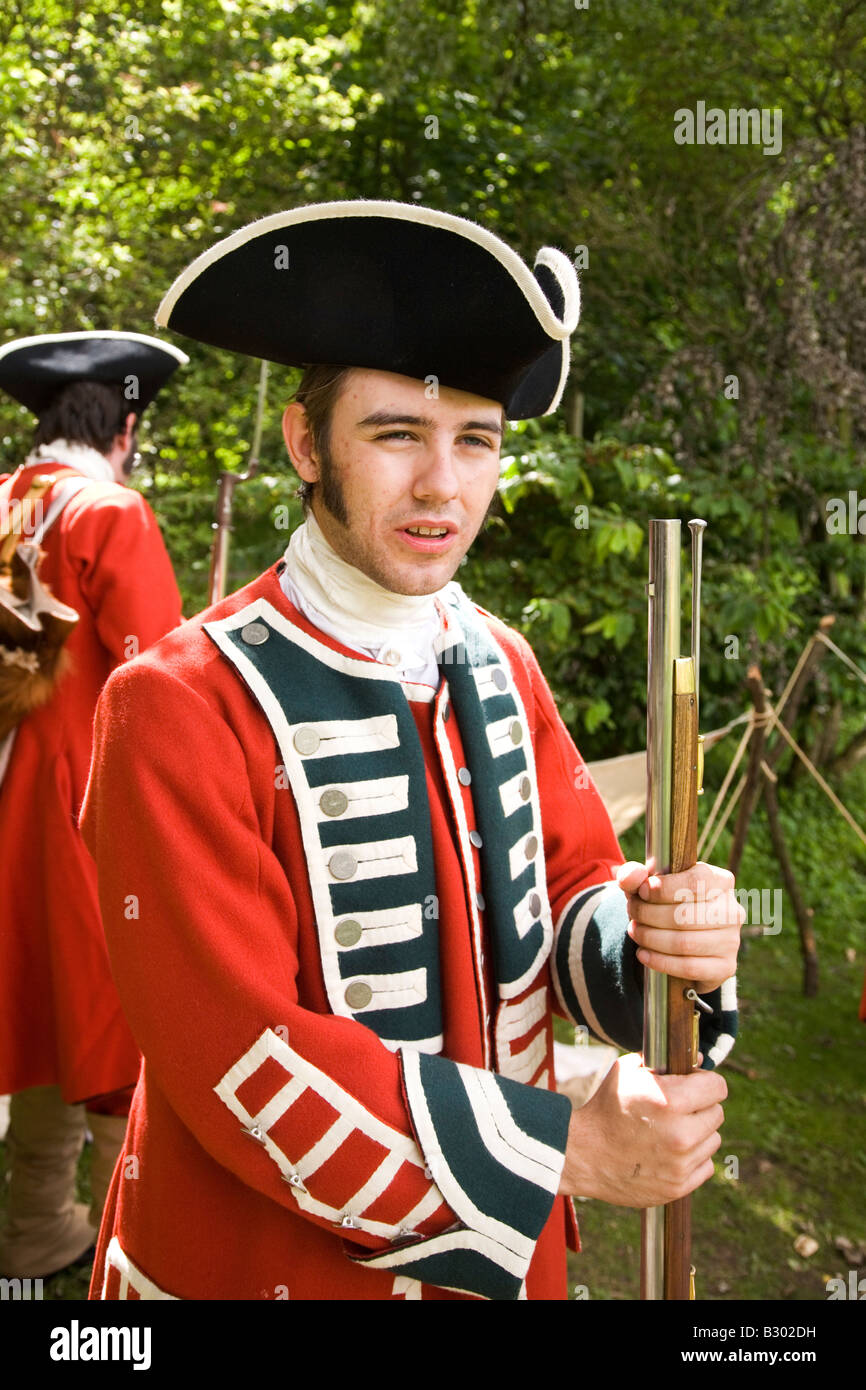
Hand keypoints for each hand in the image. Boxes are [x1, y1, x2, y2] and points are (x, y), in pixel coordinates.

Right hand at [557, 1052, 726, 1205]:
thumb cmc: (605, 1107)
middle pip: (717, 1113)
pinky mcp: (678, 1187)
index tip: (695, 1085)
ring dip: (698, 1134)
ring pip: (713, 1140)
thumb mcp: (627, 1072)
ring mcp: (681, 1164)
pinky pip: (706, 1166)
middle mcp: (681, 1134)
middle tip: (678, 1109)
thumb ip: (662, 1063)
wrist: (583, 1154)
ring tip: (671, 1131)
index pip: (718, 1087)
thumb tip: (698, 1060)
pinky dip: (693, 1158)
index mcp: (671, 1101)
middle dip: (700, 1108)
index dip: (706, 1082)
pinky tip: (670, 1152)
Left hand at [616, 860, 742, 992]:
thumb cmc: (664, 903)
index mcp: (721, 882)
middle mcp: (732, 911)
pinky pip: (689, 967)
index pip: (695, 882)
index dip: (663, 888)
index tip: (641, 892)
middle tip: (632, 913)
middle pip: (685, 915)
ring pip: (685, 943)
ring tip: (635, 931)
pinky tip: (643, 954)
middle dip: (649, 914)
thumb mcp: (648, 884)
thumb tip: (630, 877)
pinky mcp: (725, 967)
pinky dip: (660, 961)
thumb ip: (634, 875)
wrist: (679, 938)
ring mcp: (732, 941)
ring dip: (651, 938)